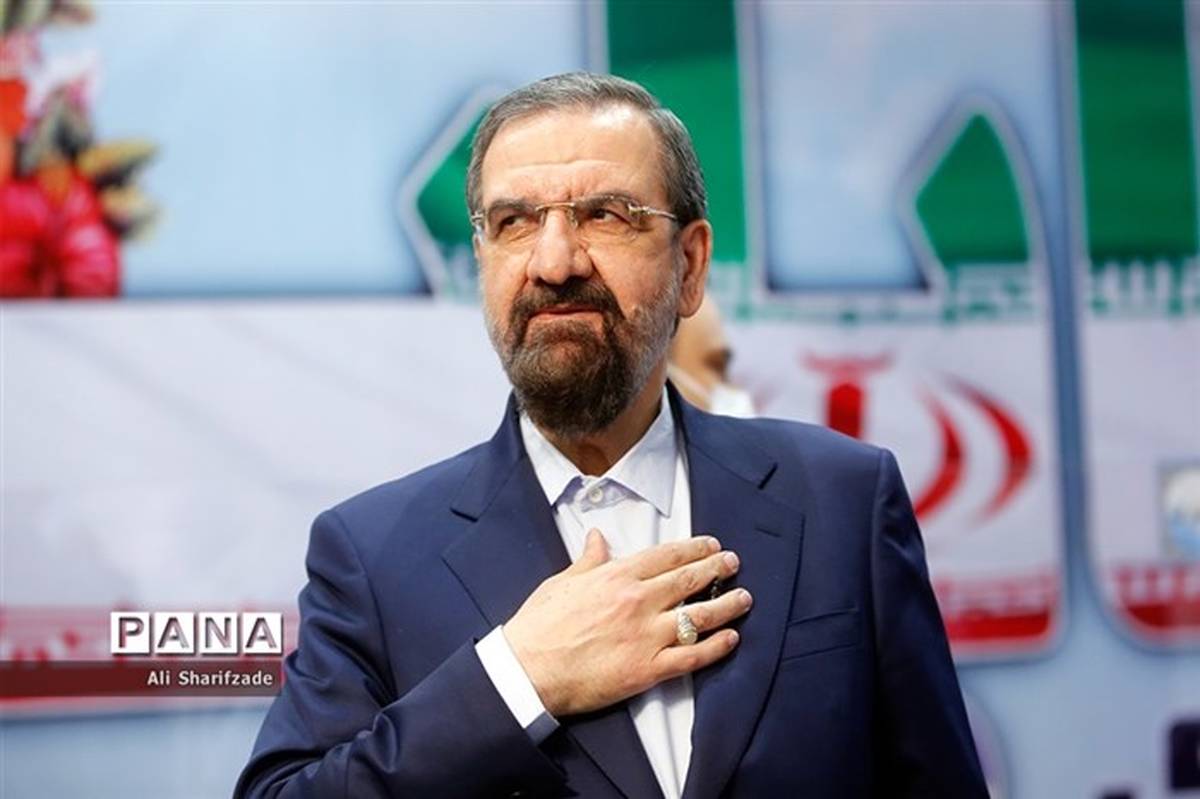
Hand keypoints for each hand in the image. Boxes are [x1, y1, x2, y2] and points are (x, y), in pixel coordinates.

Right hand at [502, 530, 751, 716]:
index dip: (694, 548)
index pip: (667, 555)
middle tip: (733, 563)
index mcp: (617, 576)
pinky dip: (716, 647)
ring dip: (727, 605)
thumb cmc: (540, 626)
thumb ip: (588, 560)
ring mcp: (646, 636)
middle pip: (689, 579)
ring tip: (744, 598)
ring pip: (699, 616)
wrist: (527, 669)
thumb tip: (597, 538)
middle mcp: (638, 601)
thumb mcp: (562, 581)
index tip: (710, 544)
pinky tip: (731, 639)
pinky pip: (692, 656)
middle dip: (717, 568)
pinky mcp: (647, 669)